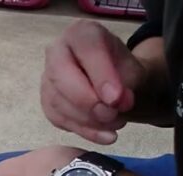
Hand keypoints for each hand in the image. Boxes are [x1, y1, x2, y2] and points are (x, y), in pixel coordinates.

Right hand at [41, 20, 146, 144]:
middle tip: (112, 115)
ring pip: (58, 101)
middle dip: (88, 101)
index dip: (101, 75)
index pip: (86, 50)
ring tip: (116, 123)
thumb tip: (114, 102)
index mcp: (81, 34)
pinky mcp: (46, 101)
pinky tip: (104, 135)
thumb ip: (126, 83)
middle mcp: (57, 51)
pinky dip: (82, 130)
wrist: (117, 87)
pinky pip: (57, 118)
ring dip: (88, 119)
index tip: (116, 99)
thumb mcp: (135, 72)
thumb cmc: (124, 73)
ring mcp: (47, 77)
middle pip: (61, 76)